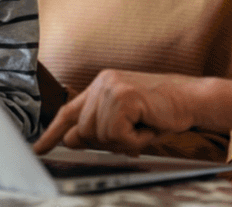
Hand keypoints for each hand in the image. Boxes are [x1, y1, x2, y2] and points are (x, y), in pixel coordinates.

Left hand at [33, 70, 196, 155]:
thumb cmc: (163, 112)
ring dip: (124, 140)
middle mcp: (102, 82)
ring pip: (98, 135)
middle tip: (134, 133)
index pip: (69, 112)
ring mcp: (111, 87)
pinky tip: (147, 125)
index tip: (39, 149)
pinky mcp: (123, 96)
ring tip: (144, 126)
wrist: (192, 100)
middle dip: (106, 142)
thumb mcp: (127, 121)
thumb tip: (71, 140)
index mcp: (101, 85)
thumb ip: (99, 128)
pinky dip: (134, 139)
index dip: (52, 133)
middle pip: (82, 131)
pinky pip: (116, 135)